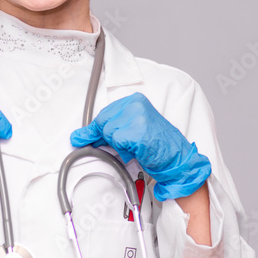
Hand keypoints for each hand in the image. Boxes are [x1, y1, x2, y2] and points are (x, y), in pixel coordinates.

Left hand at [70, 92, 209, 200]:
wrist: (177, 157)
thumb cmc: (156, 145)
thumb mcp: (132, 131)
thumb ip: (109, 130)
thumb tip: (80, 136)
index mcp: (135, 100)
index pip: (104, 113)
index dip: (95, 129)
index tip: (82, 137)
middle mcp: (136, 104)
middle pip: (103, 121)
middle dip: (105, 137)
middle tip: (120, 145)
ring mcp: (137, 116)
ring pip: (108, 132)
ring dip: (118, 145)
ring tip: (136, 147)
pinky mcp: (138, 130)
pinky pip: (117, 141)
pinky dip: (124, 150)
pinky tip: (138, 150)